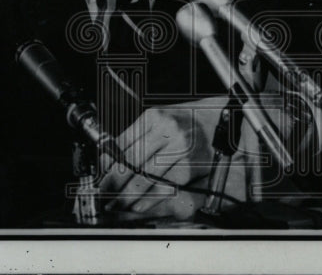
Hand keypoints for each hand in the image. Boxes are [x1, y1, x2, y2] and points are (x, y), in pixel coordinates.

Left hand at [99, 99, 222, 219]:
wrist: (221, 121)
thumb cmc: (188, 122)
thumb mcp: (161, 120)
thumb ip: (138, 137)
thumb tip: (110, 160)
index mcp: (153, 116)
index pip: (122, 144)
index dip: (108, 166)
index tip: (101, 179)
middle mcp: (167, 128)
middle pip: (131, 162)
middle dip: (114, 183)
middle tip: (105, 195)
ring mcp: (181, 146)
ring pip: (146, 177)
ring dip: (128, 195)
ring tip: (118, 204)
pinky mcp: (192, 163)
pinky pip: (165, 186)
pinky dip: (149, 199)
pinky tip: (139, 205)